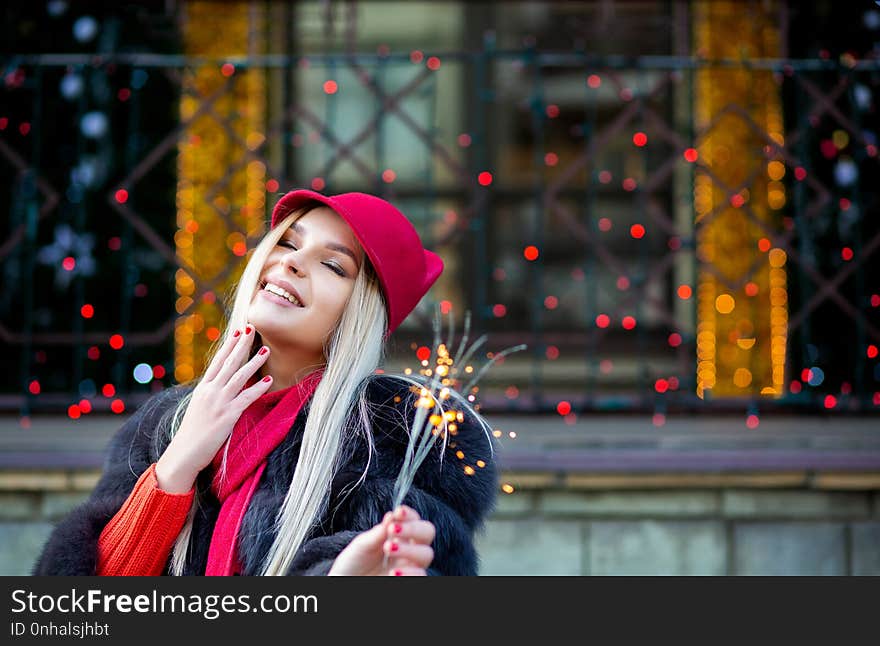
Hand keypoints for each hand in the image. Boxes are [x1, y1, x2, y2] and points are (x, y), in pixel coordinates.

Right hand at [155, 324, 272, 492]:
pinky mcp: (227, 415)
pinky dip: (258, 388)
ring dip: (254, 361)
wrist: (183, 454)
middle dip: (242, 345)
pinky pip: (246, 398)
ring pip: (239, 376)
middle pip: (229, 363)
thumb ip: (210, 396)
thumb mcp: (199, 408)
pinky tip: (269, 380)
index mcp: (203, 388)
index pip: (218, 361)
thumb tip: (221, 387)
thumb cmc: (192, 434)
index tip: (238, 332)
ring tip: (266, 350)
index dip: (229, 346)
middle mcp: (210, 391)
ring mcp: (219, 402)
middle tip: (252, 328)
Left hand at [328, 505, 434, 575]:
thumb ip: (377, 533)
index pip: (414, 520)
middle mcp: (408, 550)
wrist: (345, 583)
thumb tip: (391, 516)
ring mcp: (409, 567)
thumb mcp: (361, 546)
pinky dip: (410, 573)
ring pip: (426, 554)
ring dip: (409, 549)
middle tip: (393, 530)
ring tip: (388, 548)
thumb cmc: (352, 565)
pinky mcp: (408, 581)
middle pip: (428, 533)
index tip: (399, 512)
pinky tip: (395, 572)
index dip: (410, 514)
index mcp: (397, 536)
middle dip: (413, 528)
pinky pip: (421, 576)